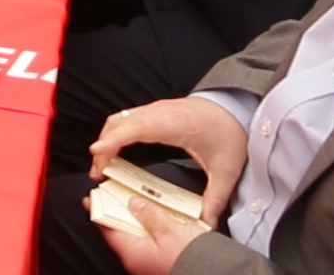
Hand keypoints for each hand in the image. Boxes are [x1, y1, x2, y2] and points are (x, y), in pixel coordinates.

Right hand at [89, 98, 248, 227]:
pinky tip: (114, 150)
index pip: (137, 128)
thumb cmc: (230, 133)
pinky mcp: (154, 111)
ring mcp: (155, 109)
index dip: (114, 139)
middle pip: (120, 123)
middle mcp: (161, 112)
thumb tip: (205, 225)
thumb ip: (214, 199)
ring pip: (120, 119)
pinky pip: (126, 118)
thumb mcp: (226, 170)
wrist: (236, 108)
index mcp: (176, 124)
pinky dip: (114, 133)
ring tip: (102, 165)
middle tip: (98, 173)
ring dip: (106, 139)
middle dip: (104, 147)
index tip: (97, 151)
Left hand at [96, 197, 214, 274]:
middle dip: (120, 213)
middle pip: (122, 232)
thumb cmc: (192, 258)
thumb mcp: (169, 230)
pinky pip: (151, 244)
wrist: (215, 274)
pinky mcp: (163, 264)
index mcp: (133, 253)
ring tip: (140, 204)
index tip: (91, 200)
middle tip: (117, 196)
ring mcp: (150, 264)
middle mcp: (138, 262)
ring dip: (137, 221)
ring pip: (138, 237)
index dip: (99, 212)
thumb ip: (149, 214)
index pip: (107, 229)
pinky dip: (152, 231)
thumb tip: (134, 204)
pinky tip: (160, 221)